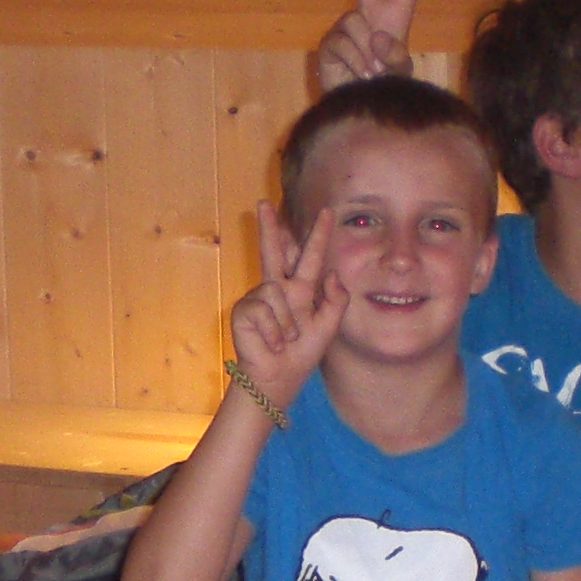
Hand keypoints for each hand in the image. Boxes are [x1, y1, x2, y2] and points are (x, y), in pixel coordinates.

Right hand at [229, 203, 348, 410]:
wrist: (279, 377)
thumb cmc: (302, 353)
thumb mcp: (329, 326)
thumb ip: (336, 299)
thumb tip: (332, 274)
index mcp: (299, 290)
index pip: (309, 257)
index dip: (318, 236)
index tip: (327, 212)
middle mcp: (277, 288)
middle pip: (273, 251)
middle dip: (268, 227)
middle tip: (263, 203)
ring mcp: (258, 297)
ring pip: (277, 293)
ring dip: (286, 323)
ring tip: (284, 340)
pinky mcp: (244, 309)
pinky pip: (265, 310)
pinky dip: (273, 331)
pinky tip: (271, 342)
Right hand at [312, 0, 426, 88]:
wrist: (356, 110)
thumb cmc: (384, 89)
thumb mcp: (400, 72)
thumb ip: (396, 54)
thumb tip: (376, 37)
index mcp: (394, 17)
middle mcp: (369, 15)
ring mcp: (347, 27)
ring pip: (357, 24)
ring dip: (367, 56)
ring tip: (370, 74)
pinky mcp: (330, 42)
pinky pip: (344, 44)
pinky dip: (354, 64)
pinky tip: (355, 76)